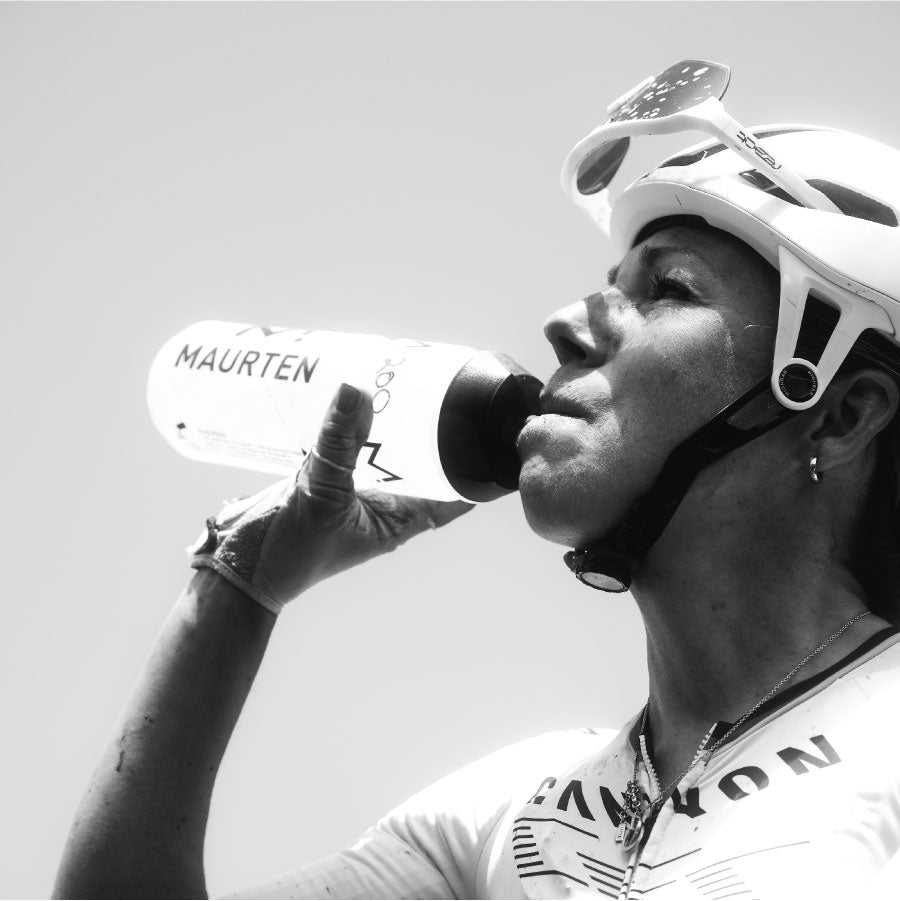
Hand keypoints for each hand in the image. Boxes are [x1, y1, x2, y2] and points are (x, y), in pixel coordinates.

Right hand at [190, 383, 472, 613]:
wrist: (236, 566)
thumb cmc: (289, 554)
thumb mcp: (321, 495)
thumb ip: (338, 443)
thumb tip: (356, 389)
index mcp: (400, 519)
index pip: (455, 491)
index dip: (475, 461)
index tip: (487, 422)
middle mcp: (384, 503)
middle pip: (422, 460)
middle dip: (431, 426)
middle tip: (440, 380)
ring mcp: (354, 487)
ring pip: (385, 448)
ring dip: (392, 419)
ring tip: (400, 376)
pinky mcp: (324, 475)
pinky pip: (348, 442)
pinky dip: (353, 421)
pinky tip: (354, 393)